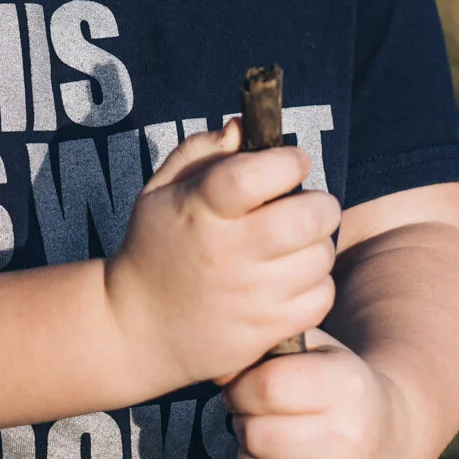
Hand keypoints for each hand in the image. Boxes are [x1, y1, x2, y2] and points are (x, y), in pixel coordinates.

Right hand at [105, 120, 339, 396]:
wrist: (138, 331)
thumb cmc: (155, 248)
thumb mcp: (160, 191)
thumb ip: (200, 151)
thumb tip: (242, 128)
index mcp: (201, 210)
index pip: (260, 174)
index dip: (290, 160)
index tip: (291, 162)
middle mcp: (228, 253)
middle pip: (309, 217)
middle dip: (319, 203)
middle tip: (304, 205)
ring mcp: (250, 296)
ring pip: (321, 256)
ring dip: (315, 244)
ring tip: (291, 245)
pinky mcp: (265, 330)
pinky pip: (320, 297)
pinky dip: (314, 285)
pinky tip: (289, 279)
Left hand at [224, 330, 409, 458]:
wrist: (394, 437)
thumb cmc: (338, 385)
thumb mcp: (317, 350)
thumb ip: (271, 348)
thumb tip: (220, 370)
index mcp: (345, 385)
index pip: (266, 387)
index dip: (240, 388)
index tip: (243, 390)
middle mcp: (350, 437)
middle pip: (257, 435)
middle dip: (243, 424)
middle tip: (255, 419)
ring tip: (267, 446)